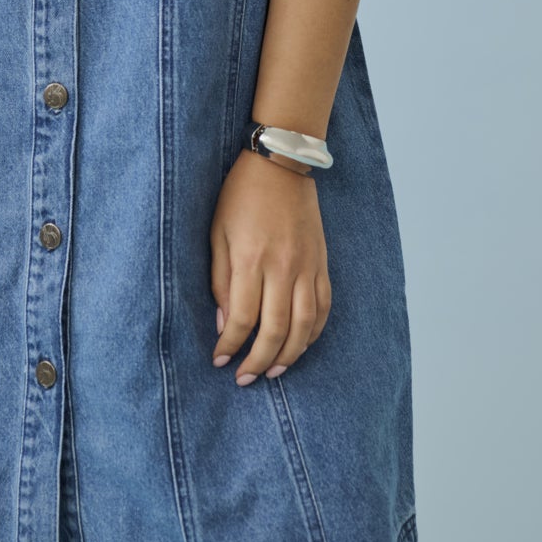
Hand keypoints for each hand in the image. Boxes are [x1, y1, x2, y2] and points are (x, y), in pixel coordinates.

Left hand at [209, 148, 331, 384]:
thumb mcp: (217, 233)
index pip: (242, 318)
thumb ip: (221, 280)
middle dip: (258, 361)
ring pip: (304, 325)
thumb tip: (225, 324)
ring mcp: (307, 266)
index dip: (231, 346)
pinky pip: (323, 307)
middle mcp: (283, 267)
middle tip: (245, 378)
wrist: (281, 163)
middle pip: (275, 330)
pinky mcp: (322, 263)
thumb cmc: (240, 195)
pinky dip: (313, 332)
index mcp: (252, 259)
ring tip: (273, 371)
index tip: (219, 360)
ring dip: (290, 355)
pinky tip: (300, 344)